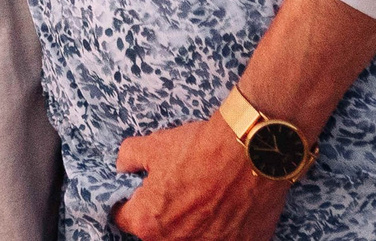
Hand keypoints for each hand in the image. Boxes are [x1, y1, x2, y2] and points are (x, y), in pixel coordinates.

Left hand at [109, 117, 288, 240]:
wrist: (251, 149)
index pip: (125, 219)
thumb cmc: (202, 149)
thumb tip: (124, 166)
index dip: (132, 202)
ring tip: (207, 199)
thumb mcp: (154, 145)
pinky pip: (225, 240)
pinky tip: (229, 207)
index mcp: (148, 222)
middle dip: (165, 216)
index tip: (145, 192)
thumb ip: (130, 158)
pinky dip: (224, 229)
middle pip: (159, 234)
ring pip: (192, 239)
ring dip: (195, 225)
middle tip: (180, 193)